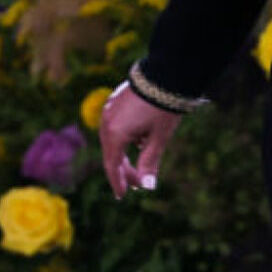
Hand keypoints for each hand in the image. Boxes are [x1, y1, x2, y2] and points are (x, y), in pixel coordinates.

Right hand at [98, 81, 182, 199]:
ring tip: (141, 163)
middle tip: (138, 184)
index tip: (122, 196)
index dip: (118, 182)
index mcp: (115, 134)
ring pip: (113, 140)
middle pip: (112, 154)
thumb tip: (147, 186)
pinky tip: (141, 141)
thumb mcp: (159, 138)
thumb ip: (150, 162)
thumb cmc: (163, 109)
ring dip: (125, 154)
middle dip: (125, 170)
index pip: (112, 165)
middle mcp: (106, 123)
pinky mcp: (114, 103)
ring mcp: (108, 111)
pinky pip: (116, 127)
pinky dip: (126, 138)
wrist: (165, 75)